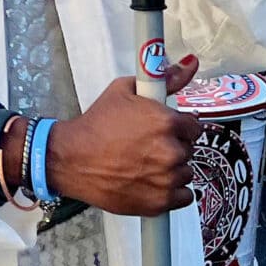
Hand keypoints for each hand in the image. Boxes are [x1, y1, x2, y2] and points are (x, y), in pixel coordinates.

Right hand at [43, 57, 202, 215]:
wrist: (71, 159)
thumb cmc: (96, 124)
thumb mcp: (125, 90)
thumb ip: (165, 79)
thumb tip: (190, 64)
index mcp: (166, 122)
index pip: (194, 127)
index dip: (178, 127)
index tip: (164, 130)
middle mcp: (171, 151)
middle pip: (189, 149)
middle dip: (172, 146)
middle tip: (148, 146)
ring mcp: (167, 179)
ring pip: (185, 172)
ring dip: (172, 169)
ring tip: (145, 164)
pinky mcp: (160, 202)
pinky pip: (183, 196)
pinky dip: (170, 191)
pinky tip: (151, 182)